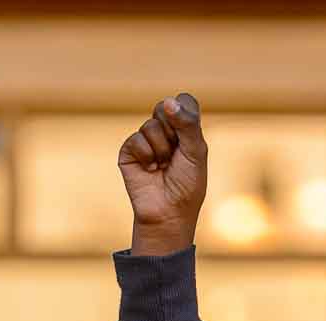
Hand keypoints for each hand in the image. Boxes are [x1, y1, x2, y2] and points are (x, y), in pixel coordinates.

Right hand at [118, 92, 206, 253]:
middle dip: (173, 132)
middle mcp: (165, 131)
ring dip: (161, 149)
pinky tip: (150, 170)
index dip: (186, 114)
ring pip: (151, 125)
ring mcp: (146, 140)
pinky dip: (146, 156)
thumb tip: (168, 102)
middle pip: (165, 107)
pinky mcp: (129, 150)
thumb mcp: (196, 153)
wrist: (168, 213)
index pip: (184, 101)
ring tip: (163, 166)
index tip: (189, 136)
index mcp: (185, 129)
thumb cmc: (187, 186)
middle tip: (176, 154)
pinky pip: (136, 139)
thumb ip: (188, 125)